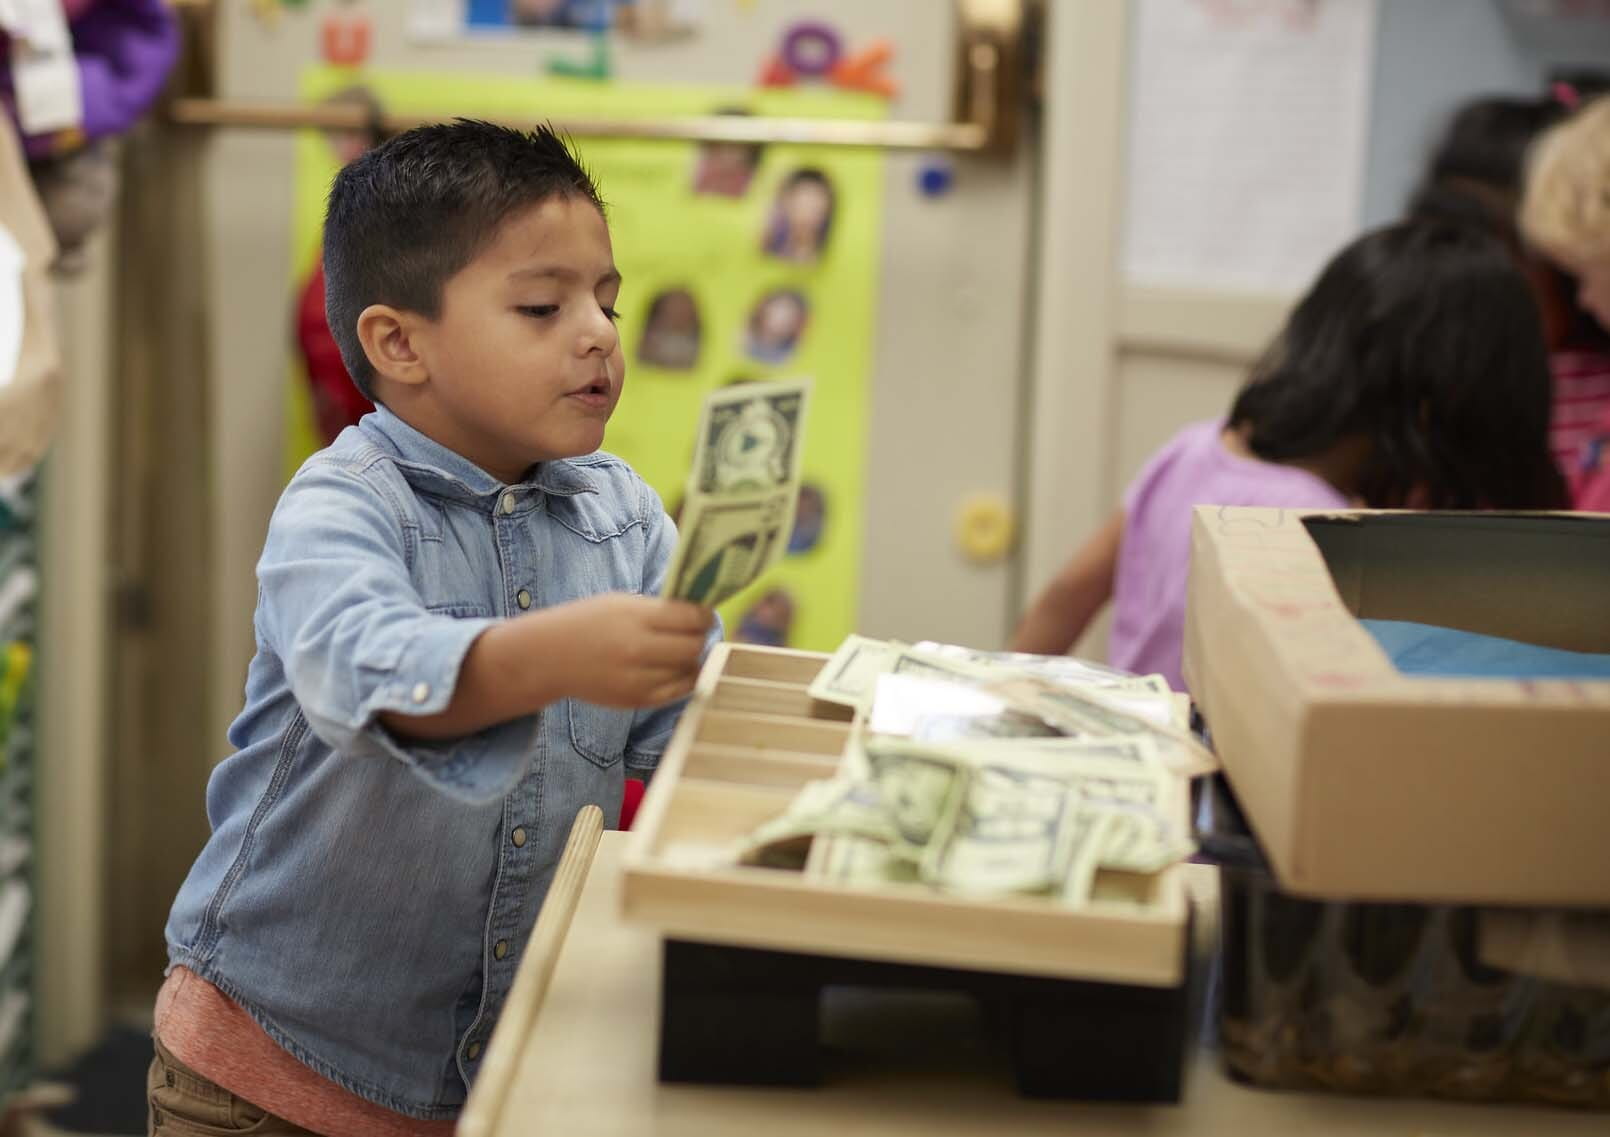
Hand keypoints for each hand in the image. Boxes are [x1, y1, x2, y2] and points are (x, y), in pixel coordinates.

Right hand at [546, 593, 712, 707]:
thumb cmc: (587, 623)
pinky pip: (678, 691)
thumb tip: (699, 614)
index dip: (705, 616)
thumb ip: (659, 609)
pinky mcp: (637, 700)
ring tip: (677, 651)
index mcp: (636, 618)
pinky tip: (672, 668)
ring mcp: (638, 679)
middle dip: (699, 638)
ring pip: (690, 670)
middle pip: (694, 646)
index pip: (692, 618)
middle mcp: (639, 649)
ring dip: (690, 659)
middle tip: (693, 633)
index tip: (704, 615)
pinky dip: (682, 679)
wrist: (549, 657)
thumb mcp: (621, 603)